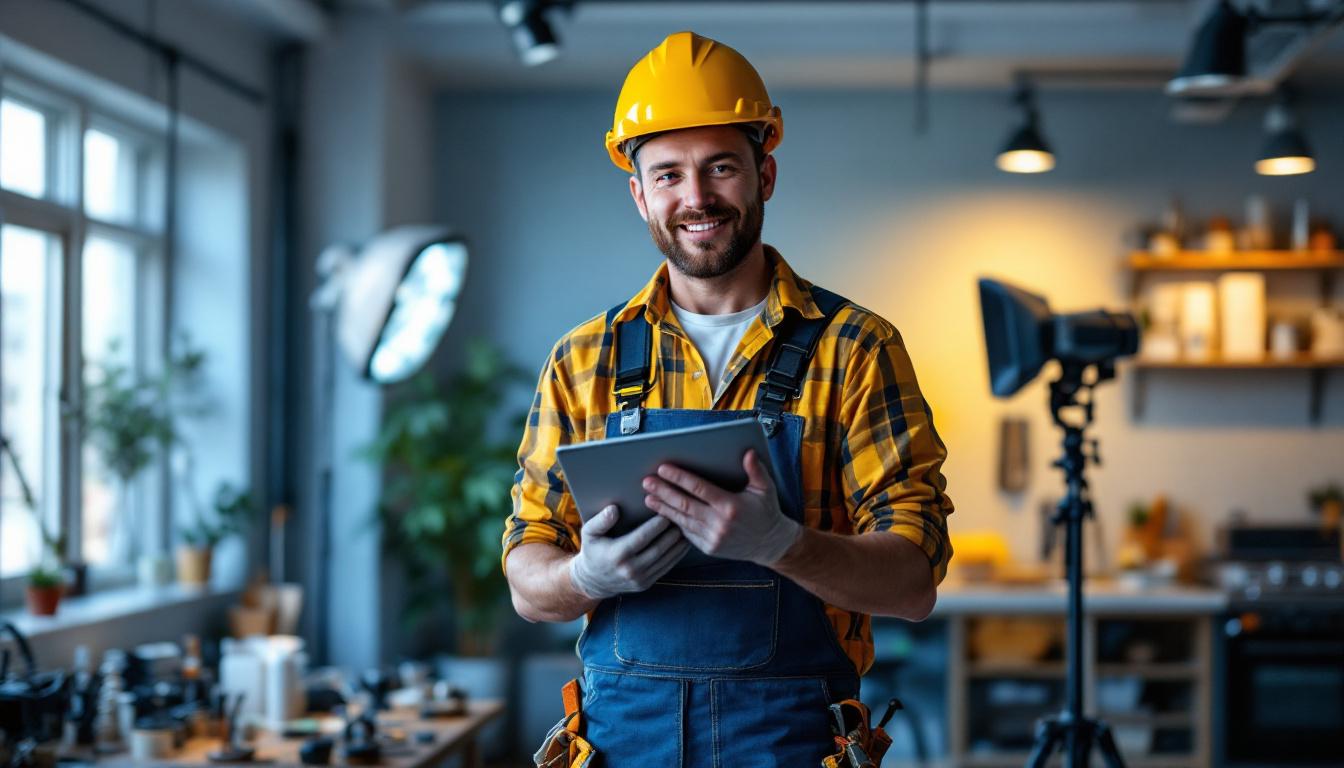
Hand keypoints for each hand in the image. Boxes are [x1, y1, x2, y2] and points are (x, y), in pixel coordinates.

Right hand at [567, 505, 690, 599]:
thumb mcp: (588, 533)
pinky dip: (677, 554)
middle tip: (683, 516)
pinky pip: (666, 567)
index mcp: (617, 554)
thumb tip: (614, 510)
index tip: (667, 512)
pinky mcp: (647, 583)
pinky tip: (683, 542)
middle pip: (659, 548)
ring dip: (679, 543)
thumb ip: (601, 521)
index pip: (642, 537)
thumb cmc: (593, 550)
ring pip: (666, 559)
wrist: (593, 581)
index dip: (657, 525)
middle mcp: (630, 569)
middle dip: (673, 532)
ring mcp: (640, 579)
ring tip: (688, 527)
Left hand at [643, 449, 799, 565]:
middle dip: (663, 492)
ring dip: (663, 508)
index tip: (663, 468)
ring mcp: (713, 538)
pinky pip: (687, 533)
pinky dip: (674, 522)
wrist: (769, 544)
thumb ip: (756, 470)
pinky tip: (662, 513)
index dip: (679, 478)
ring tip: (648, 497)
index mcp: (731, 506)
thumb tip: (747, 452)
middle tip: (647, 482)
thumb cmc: (766, 512)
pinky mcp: (709, 547)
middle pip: (684, 504)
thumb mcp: (766, 489)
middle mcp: (719, 523)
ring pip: (682, 520)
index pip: (699, 488)